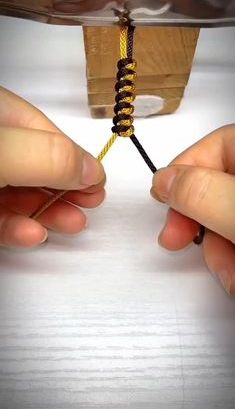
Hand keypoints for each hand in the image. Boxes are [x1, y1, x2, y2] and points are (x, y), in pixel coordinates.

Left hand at [0, 87, 104, 247]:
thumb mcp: (4, 153)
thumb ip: (49, 158)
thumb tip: (90, 169)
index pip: (43, 130)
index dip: (74, 157)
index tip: (97, 181)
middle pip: (35, 164)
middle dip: (67, 188)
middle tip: (90, 203)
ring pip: (18, 193)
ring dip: (48, 212)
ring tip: (72, 224)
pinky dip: (17, 228)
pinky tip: (33, 234)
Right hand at [151, 124, 234, 294]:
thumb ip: (201, 193)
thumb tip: (164, 180)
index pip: (216, 145)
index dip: (184, 170)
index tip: (164, 199)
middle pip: (216, 187)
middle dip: (196, 222)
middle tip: (177, 241)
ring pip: (226, 219)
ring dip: (217, 252)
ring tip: (229, 276)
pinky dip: (232, 260)